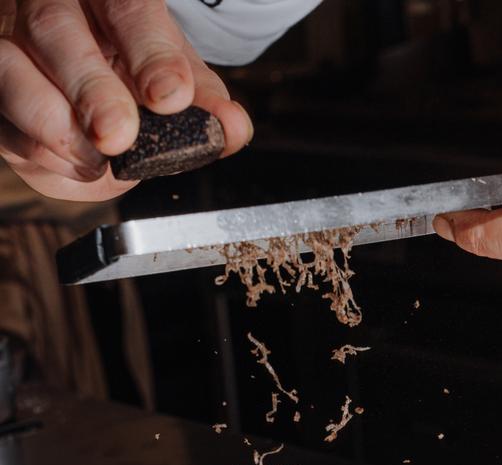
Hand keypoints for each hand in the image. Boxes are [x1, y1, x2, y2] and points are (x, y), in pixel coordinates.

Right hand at [0, 0, 252, 201]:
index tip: (170, 97)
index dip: (150, 53)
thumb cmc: (130, 66)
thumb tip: (234, 129)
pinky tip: (77, 165)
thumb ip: (203, 100)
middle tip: (118, 136)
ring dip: (54, 124)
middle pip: (56, 30)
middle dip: (91, 89)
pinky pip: (6, 125)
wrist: (82, 70)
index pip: (126, 6)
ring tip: (95, 158)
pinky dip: (42, 152)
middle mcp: (46, 3)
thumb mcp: (173, 74)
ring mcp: (9, 43)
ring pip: (11, 72)